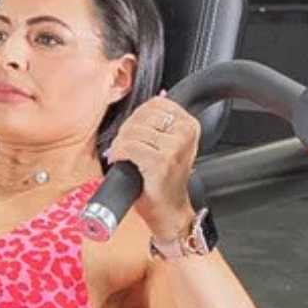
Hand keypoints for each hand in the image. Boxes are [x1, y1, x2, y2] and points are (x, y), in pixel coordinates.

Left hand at [105, 93, 200, 234]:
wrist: (170, 211)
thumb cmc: (166, 180)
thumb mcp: (172, 144)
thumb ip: (164, 120)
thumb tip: (156, 96)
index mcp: (190, 125)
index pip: (154, 103)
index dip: (137, 116)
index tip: (134, 132)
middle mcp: (185, 134)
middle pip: (142, 115)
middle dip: (127, 130)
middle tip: (125, 146)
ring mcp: (174, 148)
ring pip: (133, 130)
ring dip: (121, 143)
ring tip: (123, 155)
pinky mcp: (160, 162)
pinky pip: (129, 146)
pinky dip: (118, 153)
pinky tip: (120, 160)